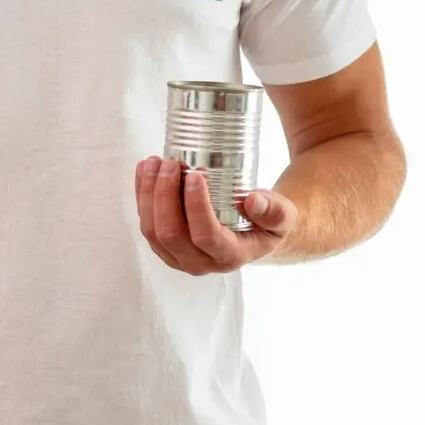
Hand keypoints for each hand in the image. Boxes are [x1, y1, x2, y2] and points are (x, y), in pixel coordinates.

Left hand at [136, 156, 297, 274]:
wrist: (252, 233)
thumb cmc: (267, 223)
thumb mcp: (283, 217)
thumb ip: (275, 212)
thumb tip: (253, 201)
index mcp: (229, 256)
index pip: (205, 236)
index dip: (196, 206)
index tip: (194, 175)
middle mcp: (199, 263)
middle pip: (169, 233)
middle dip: (164, 195)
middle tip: (169, 163)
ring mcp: (177, 257)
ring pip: (151, 230)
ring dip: (148, 193)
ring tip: (154, 162)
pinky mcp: (162, 246)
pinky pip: (145, 222)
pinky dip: (141, 194)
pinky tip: (145, 170)